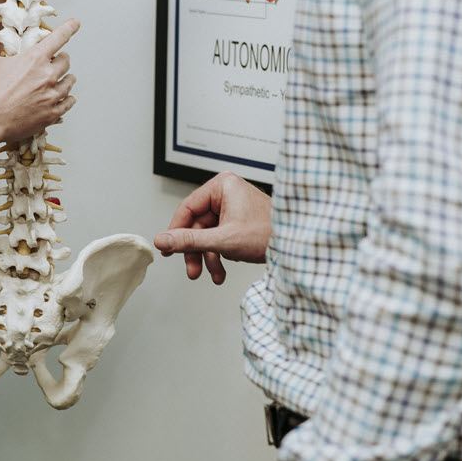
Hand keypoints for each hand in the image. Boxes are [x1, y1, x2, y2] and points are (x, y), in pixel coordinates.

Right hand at [0, 19, 79, 143]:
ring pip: (69, 82)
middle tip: (55, 62)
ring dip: (66, 79)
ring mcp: (51, 95)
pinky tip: (64, 98)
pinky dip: (67, 99)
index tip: (75, 23)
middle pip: (65, 61)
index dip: (69, 28)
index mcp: (34, 59)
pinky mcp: (51, 114)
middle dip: (61, 59)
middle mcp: (47, 75)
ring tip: (61, 80)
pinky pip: (68, 103)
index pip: (59, 37)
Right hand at [154, 172, 270, 283]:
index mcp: (222, 186)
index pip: (187, 209)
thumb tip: (162, 241)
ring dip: (209, 257)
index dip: (176, 232)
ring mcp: (233, 207)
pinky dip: (220, 255)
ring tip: (213, 274)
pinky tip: (222, 270)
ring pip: (208, 235)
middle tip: (192, 270)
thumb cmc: (270, 233)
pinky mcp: (239, 221)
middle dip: (196, 251)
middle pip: (197, 225)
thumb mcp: (223, 240)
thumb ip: (189, 240)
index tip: (168, 249)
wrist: (298, 245)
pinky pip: (220, 238)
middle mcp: (226, 193)